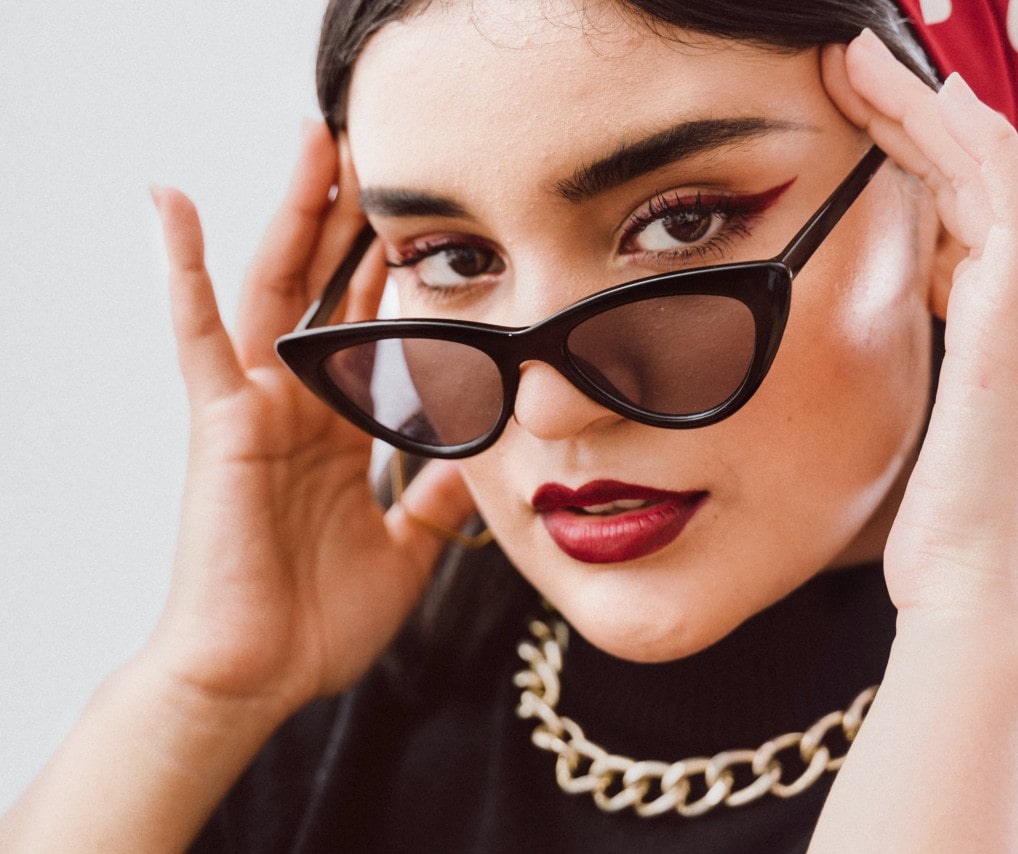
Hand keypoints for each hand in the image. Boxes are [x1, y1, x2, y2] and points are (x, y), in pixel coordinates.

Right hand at [148, 123, 474, 716]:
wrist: (258, 676)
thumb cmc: (315, 621)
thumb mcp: (404, 547)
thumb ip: (436, 494)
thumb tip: (480, 455)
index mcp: (340, 430)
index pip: (374, 328)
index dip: (401, 272)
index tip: (438, 219)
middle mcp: (299, 405)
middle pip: (329, 289)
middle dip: (358, 221)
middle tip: (387, 149)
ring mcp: (257, 407)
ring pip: (276, 287)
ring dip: (295, 214)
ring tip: (318, 140)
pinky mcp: (221, 422)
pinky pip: (198, 335)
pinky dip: (185, 269)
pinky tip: (176, 203)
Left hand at [810, 31, 1017, 850]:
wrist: (975, 594)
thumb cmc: (977, 531)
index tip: (992, 81)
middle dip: (962, 102)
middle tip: (888, 50)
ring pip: (1005, 172)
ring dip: (938, 106)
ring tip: (870, 59)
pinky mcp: (1007, 331)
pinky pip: (1007, 209)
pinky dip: (979, 146)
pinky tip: (934, 102)